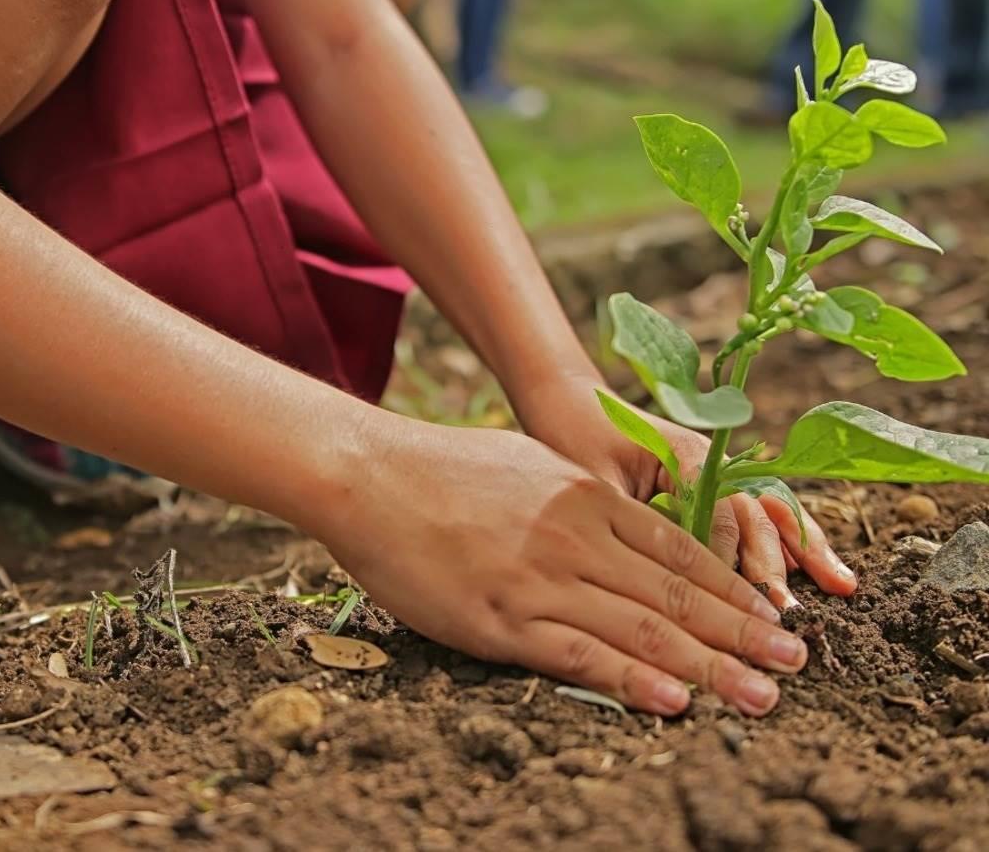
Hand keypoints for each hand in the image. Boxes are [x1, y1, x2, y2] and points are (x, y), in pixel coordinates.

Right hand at [317, 419, 808, 716]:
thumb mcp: (529, 465)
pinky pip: (579, 654)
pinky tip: (676, 701)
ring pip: (642, 630)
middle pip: (677, 595)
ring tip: (761, 694)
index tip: (773, 615)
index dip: (734, 589)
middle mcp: (577, 537)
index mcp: (587, 498)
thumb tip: (620, 524)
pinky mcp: (501, 619)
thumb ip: (580, 499)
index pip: (680, 551)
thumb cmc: (445, 468)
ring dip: (711, 666)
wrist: (371, 474)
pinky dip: (633, 680)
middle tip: (796, 663)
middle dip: (743, 632)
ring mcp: (541, 579)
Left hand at [508, 369, 857, 610]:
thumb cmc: (573, 439)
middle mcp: (711, 461)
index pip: (720, 514)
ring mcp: (719, 471)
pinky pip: (761, 513)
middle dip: (774, 565)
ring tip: (840, 586)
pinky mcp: (715, 484)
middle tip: (788, 614)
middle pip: (754, 514)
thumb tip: (657, 575)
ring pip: (770, 512)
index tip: (742, 605)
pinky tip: (826, 571)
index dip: (731, 561)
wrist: (569, 401)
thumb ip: (631, 520)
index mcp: (684, 455)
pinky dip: (792, 540)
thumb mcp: (594, 482)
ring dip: (802, 551)